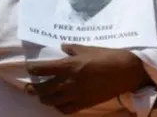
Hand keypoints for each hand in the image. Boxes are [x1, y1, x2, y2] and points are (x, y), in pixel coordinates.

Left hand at [26, 44, 149, 113]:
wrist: (126, 72)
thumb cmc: (108, 56)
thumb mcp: (89, 48)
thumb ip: (73, 49)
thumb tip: (62, 48)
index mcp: (69, 66)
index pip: (41, 69)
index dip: (32, 69)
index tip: (30, 68)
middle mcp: (68, 82)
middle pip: (42, 89)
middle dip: (32, 88)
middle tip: (30, 86)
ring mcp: (75, 94)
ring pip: (50, 101)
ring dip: (43, 98)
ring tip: (41, 95)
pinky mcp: (84, 103)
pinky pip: (65, 109)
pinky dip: (58, 106)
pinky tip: (58, 102)